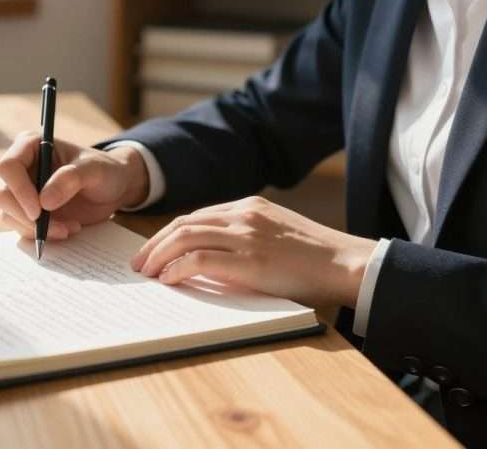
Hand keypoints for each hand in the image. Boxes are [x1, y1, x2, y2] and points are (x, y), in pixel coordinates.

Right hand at [0, 132, 149, 239]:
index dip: (19, 190)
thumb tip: (44, 202)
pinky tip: (66, 229)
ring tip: (68, 228)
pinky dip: (42, 235)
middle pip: (2, 195)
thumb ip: (71, 179)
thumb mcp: (94, 170)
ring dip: (37, 229)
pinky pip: (21, 227)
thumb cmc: (104, 170)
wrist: (113, 189)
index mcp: (30, 146)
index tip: (39, 210)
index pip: (8, 167)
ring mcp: (21, 191)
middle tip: (58, 227)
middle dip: (27, 216)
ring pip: (9, 215)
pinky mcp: (28, 211)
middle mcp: (21, 168)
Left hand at [132, 196, 375, 307]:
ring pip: (185, 237)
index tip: (153, 250)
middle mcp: (244, 215)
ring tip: (147, 273)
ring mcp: (246, 235)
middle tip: (139, 263)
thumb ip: (245, 239)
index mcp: (249, 206)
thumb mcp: (276, 235)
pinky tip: (168, 280)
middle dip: (155, 244)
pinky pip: (199, 259)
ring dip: (159, 256)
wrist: (346, 264)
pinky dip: (177, 268)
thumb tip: (208, 260)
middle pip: (184, 223)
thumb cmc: (315, 259)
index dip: (169, 233)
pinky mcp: (249, 259)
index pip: (196, 216)